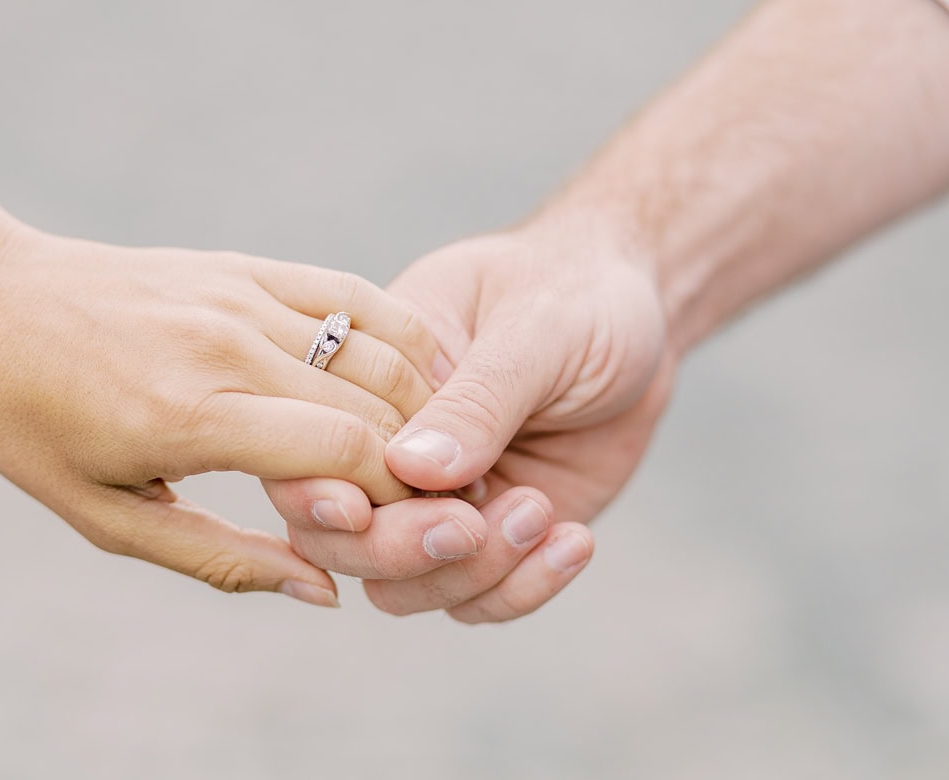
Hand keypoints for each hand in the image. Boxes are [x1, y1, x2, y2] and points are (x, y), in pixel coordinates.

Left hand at [0, 223, 449, 605]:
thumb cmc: (32, 422)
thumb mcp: (107, 518)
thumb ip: (222, 560)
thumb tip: (325, 589)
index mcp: (192, 418)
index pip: (346, 456)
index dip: (402, 500)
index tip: (423, 528)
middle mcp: (228, 347)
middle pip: (378, 408)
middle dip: (428, 463)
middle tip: (450, 501)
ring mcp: (241, 296)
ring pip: (378, 350)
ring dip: (427, 405)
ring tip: (443, 450)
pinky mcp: (245, 266)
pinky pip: (352, 295)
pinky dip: (403, 336)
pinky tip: (426, 372)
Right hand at [266, 225, 672, 620]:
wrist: (641, 314)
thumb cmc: (574, 293)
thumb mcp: (532, 327)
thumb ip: (475, 399)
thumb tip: (407, 468)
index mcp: (365, 379)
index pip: (308, 450)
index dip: (317, 492)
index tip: (371, 504)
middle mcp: (386, 450)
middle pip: (340, 539)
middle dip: (398, 550)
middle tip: (473, 524)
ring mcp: (437, 502)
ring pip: (402, 587)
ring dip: (470, 572)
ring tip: (543, 511)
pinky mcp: (492, 538)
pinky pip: (479, 599)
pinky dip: (522, 588)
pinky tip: (574, 540)